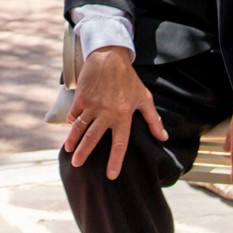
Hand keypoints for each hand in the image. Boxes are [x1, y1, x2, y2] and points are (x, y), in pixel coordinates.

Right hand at [63, 47, 165, 179]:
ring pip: (79, 127)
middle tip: (77, 164)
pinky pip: (74, 114)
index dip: (115, 161)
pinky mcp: (81, 98)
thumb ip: (153, 120)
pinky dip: (71, 121)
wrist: (109, 57)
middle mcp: (106, 113)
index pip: (119, 144)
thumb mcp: (144, 98)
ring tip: (68, 151)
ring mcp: (92, 105)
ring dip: (73, 140)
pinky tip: (70, 127)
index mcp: (123, 115)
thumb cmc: (129, 79)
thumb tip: (163, 138)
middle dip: (84, 153)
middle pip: (93, 138)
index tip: (111, 175)